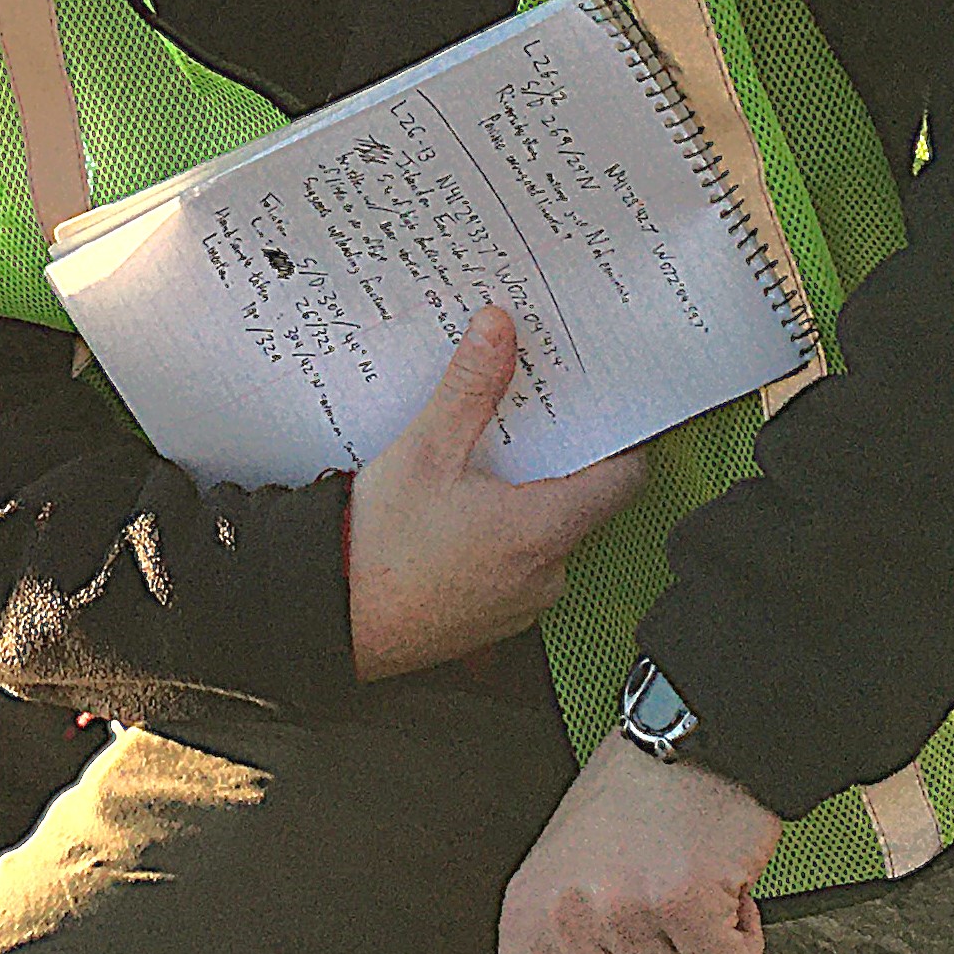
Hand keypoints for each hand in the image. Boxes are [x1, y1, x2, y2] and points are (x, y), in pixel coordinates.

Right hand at [346, 306, 646, 682]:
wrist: (332, 618)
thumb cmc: (377, 551)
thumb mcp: (425, 451)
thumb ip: (469, 388)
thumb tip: (498, 332)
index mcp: (542, 529)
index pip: (622, 478)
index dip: (619, 439)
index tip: (603, 411)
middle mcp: (545, 574)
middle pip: (580, 504)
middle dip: (553, 464)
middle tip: (521, 428)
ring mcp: (522, 604)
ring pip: (546, 539)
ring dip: (523, 506)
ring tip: (477, 476)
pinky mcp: (495, 622)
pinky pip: (516, 569)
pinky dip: (499, 543)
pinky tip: (456, 522)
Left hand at [448, 733, 779, 953]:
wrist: (691, 733)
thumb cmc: (630, 807)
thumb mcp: (567, 876)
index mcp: (527, 917)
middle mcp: (569, 920)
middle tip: (663, 932)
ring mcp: (626, 912)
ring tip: (689, 895)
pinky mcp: (686, 902)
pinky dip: (742, 942)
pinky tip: (724, 888)